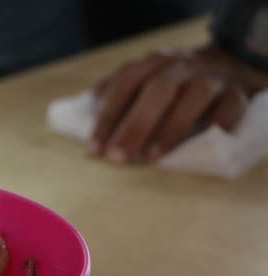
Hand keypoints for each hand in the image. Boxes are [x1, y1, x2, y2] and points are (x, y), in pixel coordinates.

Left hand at [89, 44, 267, 163]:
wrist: (229, 63)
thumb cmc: (174, 85)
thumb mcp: (145, 81)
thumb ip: (119, 99)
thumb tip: (92, 126)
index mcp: (152, 63)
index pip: (126, 84)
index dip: (107, 117)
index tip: (94, 149)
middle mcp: (181, 66)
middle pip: (158, 89)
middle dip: (134, 125)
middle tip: (116, 157)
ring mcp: (211, 77)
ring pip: (196, 95)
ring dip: (171, 127)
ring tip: (151, 157)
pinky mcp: (237, 92)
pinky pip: (230, 106)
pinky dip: (217, 123)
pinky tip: (201, 143)